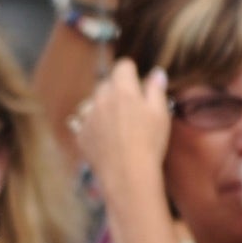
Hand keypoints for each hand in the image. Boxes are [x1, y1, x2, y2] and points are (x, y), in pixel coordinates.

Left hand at [76, 60, 170, 199]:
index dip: (132, 72)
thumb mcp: (160, 115)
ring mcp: (88, 116)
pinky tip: (106, 139)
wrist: (128, 176)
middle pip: (107, 83)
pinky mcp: (81, 134)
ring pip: (93, 102)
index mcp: (123, 89)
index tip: (138, 83)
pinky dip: (93, 126)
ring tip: (116, 125)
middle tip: (131, 109)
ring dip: (102, 107)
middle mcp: (101, 98)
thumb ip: (156, 90)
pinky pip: (84, 122)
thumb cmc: (149, 144)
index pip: (123, 66)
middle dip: (117, 90)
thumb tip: (156, 73)